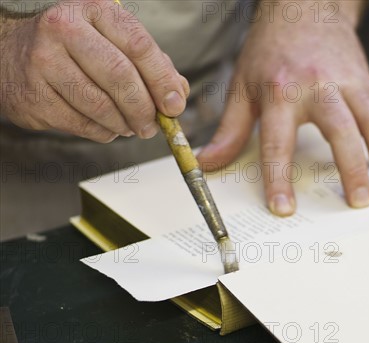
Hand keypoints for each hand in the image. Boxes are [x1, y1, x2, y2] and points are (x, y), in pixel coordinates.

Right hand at [0, 0, 188, 141]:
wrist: (10, 53)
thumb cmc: (75, 49)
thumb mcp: (113, 42)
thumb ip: (150, 64)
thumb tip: (178, 93)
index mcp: (93, 11)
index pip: (139, 46)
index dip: (162, 80)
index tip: (174, 105)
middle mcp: (64, 29)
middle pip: (120, 77)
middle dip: (145, 109)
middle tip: (153, 126)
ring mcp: (43, 62)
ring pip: (101, 106)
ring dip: (124, 125)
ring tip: (130, 126)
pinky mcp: (33, 95)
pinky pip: (82, 124)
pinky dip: (103, 132)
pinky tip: (106, 127)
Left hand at [197, 0, 368, 215]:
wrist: (305, 7)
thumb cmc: (272, 50)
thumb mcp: (243, 86)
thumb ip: (230, 129)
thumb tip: (209, 162)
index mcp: (281, 91)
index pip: (278, 141)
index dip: (279, 177)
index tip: (284, 208)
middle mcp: (319, 86)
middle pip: (340, 130)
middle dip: (352, 167)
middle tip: (358, 201)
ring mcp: (349, 84)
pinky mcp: (368, 84)